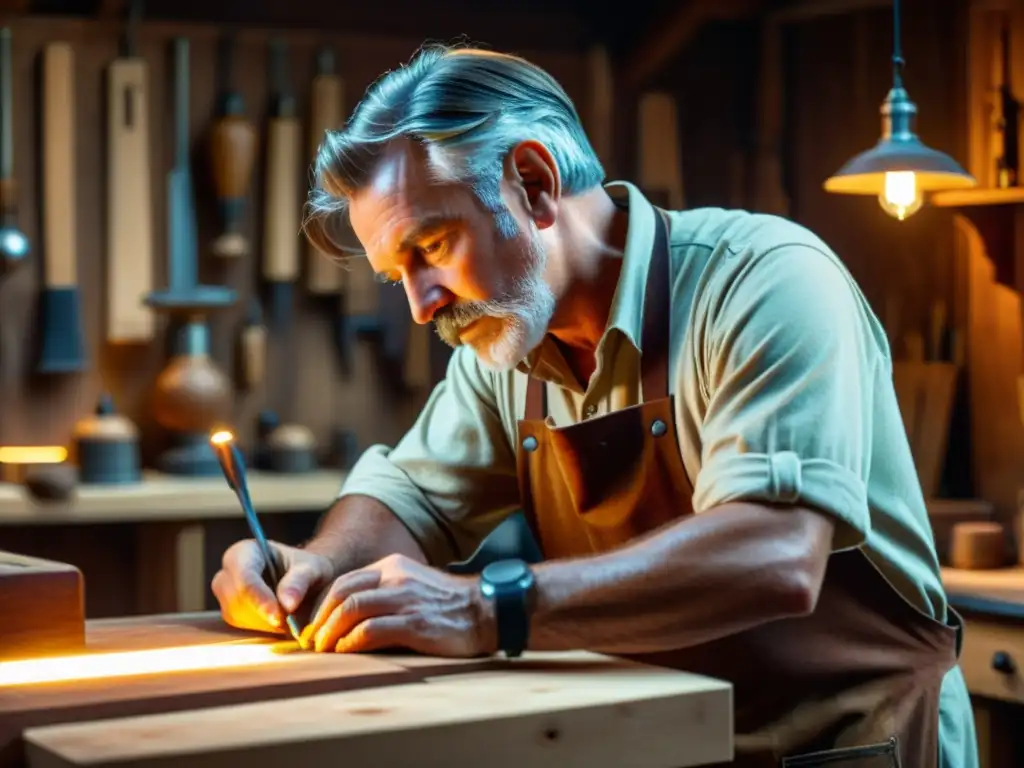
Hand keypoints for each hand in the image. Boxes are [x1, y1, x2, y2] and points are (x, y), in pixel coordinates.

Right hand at [212, 539, 335, 633]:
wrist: (304, 581)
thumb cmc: (307, 569)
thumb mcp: (312, 568)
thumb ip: (300, 581)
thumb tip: (287, 604)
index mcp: (244, 551)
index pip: (245, 577)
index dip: (259, 598)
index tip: (279, 617)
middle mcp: (228, 572)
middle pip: (235, 598)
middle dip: (263, 613)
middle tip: (290, 621)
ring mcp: (226, 595)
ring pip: (236, 615)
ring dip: (264, 623)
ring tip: (289, 617)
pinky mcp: (231, 613)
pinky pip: (241, 627)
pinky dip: (262, 629)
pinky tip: (279, 623)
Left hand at [300, 553, 495, 656]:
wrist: (488, 610)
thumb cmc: (451, 605)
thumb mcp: (415, 586)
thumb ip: (387, 594)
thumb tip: (352, 618)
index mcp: (393, 566)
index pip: (346, 581)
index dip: (324, 604)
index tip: (315, 625)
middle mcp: (396, 577)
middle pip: (342, 592)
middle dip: (320, 618)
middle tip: (311, 640)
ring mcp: (405, 598)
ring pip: (351, 608)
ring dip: (330, 631)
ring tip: (323, 649)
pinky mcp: (414, 622)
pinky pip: (371, 629)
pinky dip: (352, 642)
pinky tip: (345, 652)